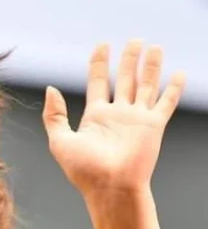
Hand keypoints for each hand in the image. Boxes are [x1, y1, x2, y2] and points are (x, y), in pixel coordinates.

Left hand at [42, 40, 185, 197]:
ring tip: (154, 48)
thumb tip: (51, 89)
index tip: (102, 46)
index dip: (99, 64)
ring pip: (146, 86)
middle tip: (134, 41)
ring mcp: (136, 119)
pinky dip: (173, 89)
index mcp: (95, 117)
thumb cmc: (84, 170)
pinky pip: (165, 103)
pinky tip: (177, 74)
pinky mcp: (153, 126)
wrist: (110, 187)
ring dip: (150, 67)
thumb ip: (55, 115)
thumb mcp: (60, 141)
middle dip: (128, 60)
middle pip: (124, 80)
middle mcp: (117, 115)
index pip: (98, 82)